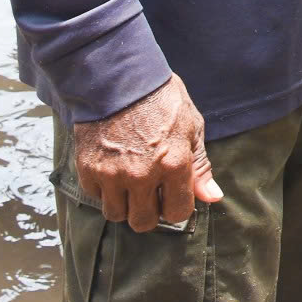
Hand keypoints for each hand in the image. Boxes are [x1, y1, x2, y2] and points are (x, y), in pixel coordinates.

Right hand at [71, 75, 223, 231]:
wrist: (118, 78)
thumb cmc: (160, 99)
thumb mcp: (191, 126)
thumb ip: (199, 166)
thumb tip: (212, 197)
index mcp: (173, 164)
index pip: (177, 213)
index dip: (177, 207)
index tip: (173, 196)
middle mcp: (142, 175)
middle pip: (143, 222)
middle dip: (150, 213)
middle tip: (151, 195)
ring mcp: (112, 174)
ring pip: (116, 215)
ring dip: (125, 205)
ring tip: (130, 184)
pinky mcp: (88, 169)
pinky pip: (96, 197)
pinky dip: (104, 190)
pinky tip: (113, 170)